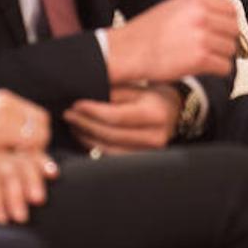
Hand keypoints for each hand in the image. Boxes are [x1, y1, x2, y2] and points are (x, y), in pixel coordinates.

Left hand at [63, 84, 180, 153]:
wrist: (178, 113)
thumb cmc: (155, 96)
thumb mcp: (139, 88)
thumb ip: (114, 92)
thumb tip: (84, 94)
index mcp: (154, 113)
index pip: (116, 116)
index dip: (92, 111)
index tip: (75, 104)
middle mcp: (154, 136)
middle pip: (110, 134)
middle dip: (84, 124)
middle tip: (68, 114)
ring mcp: (149, 152)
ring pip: (108, 149)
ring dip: (86, 137)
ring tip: (73, 124)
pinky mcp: (142, 159)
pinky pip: (112, 156)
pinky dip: (94, 146)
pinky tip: (84, 136)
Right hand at [106, 0, 238, 83]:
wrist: (126, 52)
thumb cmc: (145, 33)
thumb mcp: (174, 7)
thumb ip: (198, 9)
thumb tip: (221, 18)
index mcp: (196, 0)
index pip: (231, 10)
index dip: (228, 24)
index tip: (221, 33)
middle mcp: (201, 15)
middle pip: (233, 29)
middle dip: (226, 40)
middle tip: (214, 49)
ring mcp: (202, 37)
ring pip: (230, 49)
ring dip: (221, 56)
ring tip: (205, 60)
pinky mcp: (200, 59)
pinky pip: (224, 66)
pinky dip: (218, 70)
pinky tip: (205, 70)